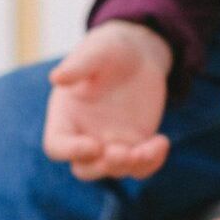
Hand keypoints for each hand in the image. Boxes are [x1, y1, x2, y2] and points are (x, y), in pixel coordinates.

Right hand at [43, 20, 172, 179]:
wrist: (136, 54)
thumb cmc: (108, 50)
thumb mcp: (95, 51)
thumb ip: (77, 66)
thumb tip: (57, 77)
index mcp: (65, 118)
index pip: (57, 146)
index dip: (71, 151)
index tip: (93, 145)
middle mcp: (84, 136)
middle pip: (84, 169)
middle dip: (102, 167)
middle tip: (123, 153)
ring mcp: (110, 144)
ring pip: (115, 170)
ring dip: (131, 165)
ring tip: (150, 147)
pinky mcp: (135, 145)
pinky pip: (141, 166)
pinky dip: (152, 162)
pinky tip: (162, 142)